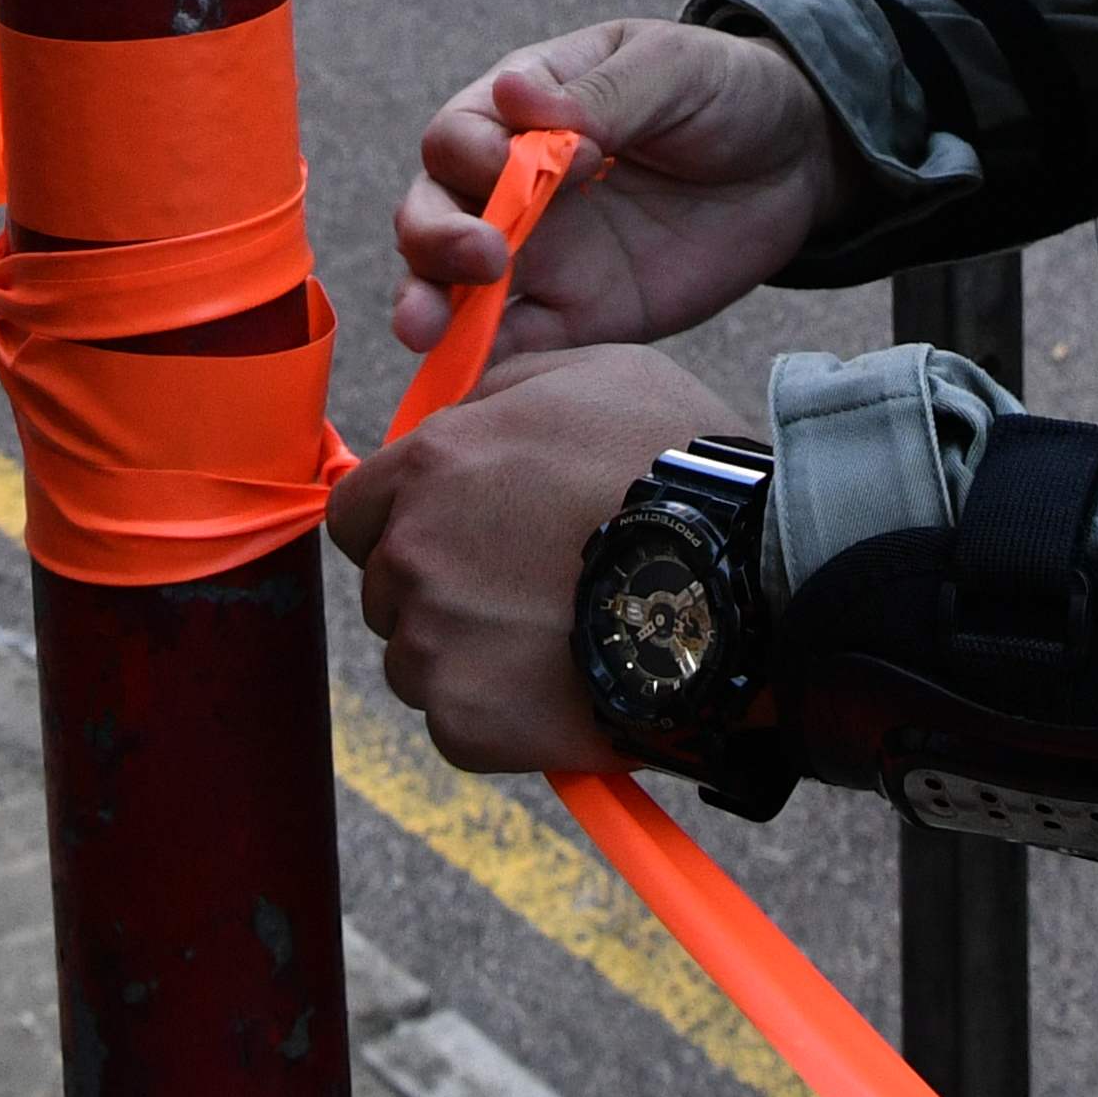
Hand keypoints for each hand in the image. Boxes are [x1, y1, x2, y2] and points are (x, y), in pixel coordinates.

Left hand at [326, 339, 730, 774]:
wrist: (741, 586)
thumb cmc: (679, 466)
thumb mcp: (597, 374)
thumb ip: (505, 390)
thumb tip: (459, 417)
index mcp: (433, 464)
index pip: (356, 508)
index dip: (400, 521)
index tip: (452, 535)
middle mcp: (414, 552)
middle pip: (387, 586)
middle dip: (437, 586)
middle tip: (520, 588)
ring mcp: (434, 643)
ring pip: (415, 658)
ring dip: (464, 653)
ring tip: (551, 638)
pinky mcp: (466, 722)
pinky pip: (456, 721)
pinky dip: (495, 714)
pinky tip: (557, 686)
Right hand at [393, 21, 847, 359]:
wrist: (795, 163)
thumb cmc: (724, 92)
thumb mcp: (673, 69)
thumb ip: (603, 93)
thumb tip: (516, 98)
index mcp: (523, 111)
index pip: (461, 135)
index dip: (488, 152)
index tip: (579, 159)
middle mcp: (509, 186)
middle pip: (432, 213)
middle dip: (435, 237)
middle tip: (483, 256)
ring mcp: (540, 256)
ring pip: (452, 286)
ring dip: (429, 307)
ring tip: (426, 331)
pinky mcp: (575, 317)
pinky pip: (514, 347)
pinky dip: (481, 366)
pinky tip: (468, 385)